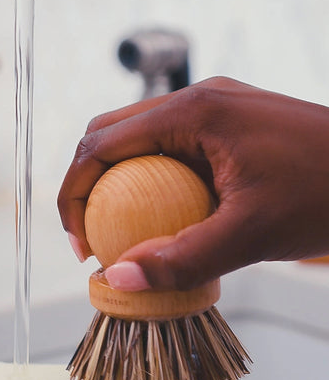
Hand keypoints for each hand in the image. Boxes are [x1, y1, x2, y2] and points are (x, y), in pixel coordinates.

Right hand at [58, 77, 328, 289]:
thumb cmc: (325, 196)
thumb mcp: (249, 235)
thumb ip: (181, 260)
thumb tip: (118, 280)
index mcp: (193, 111)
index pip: (100, 145)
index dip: (74, 196)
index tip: (83, 247)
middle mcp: (197, 99)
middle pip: (109, 136)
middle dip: (87, 187)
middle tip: (94, 240)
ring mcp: (213, 109)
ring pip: (136, 141)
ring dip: (117, 184)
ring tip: (122, 232)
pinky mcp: (225, 127)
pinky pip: (168, 149)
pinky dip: (149, 182)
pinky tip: (163, 217)